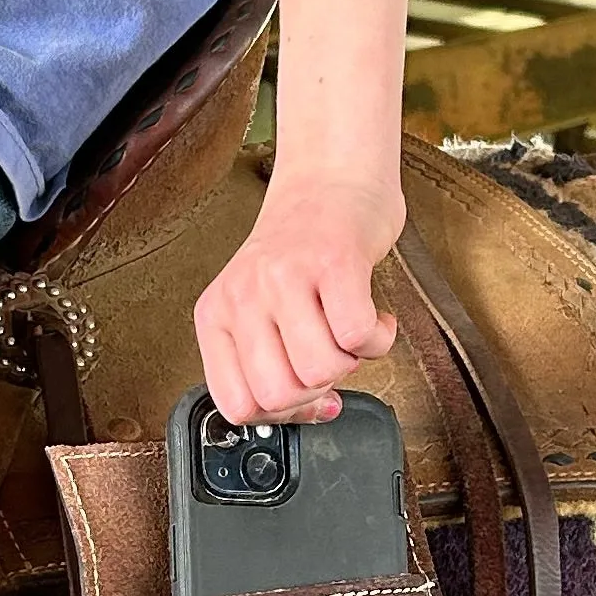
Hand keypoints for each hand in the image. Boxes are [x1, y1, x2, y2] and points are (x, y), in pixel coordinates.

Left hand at [194, 159, 402, 426]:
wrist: (332, 181)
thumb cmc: (302, 251)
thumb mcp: (260, 308)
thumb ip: (271, 362)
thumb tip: (314, 412)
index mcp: (217, 314)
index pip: (236, 404)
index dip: (281, 414)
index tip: (307, 396)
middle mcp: (243, 295)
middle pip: (279, 393)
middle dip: (318, 390)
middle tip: (331, 357)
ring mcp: (285, 277)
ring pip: (321, 370)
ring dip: (352, 362)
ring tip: (352, 330)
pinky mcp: (333, 262)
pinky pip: (357, 336)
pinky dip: (378, 339)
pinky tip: (376, 318)